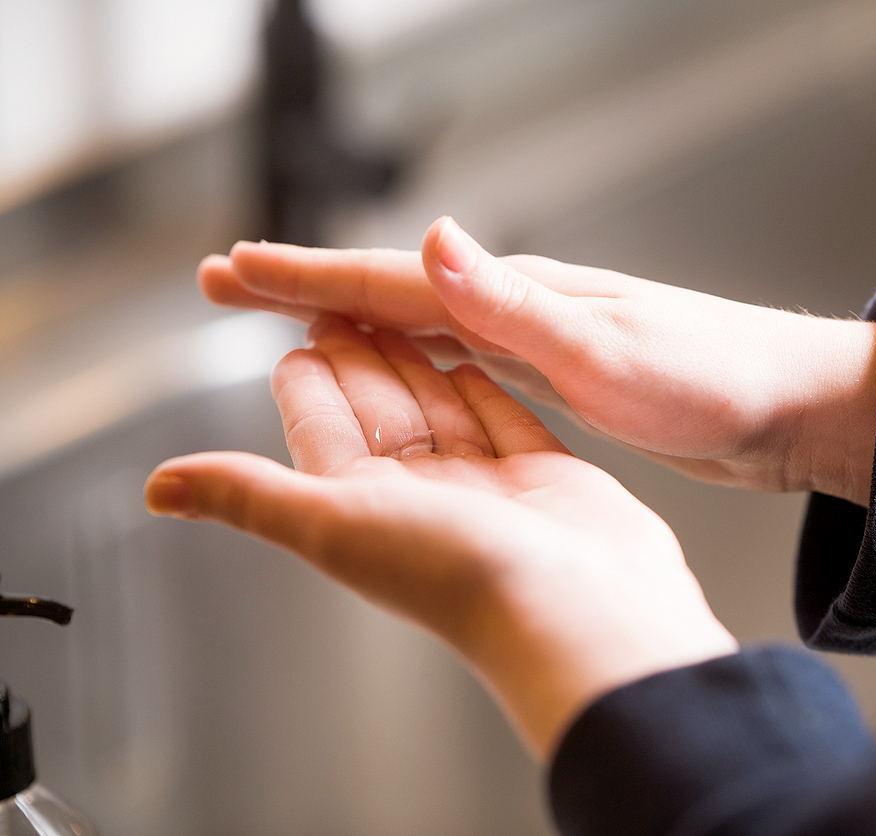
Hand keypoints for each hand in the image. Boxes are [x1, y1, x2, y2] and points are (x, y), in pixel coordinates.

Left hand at [144, 315, 736, 757]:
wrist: (577, 607)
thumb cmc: (458, 574)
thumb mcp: (333, 523)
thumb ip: (250, 494)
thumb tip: (160, 487)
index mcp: (367, 506)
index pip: (326, 430)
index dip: (307, 382)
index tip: (291, 334)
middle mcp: (423, 499)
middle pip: (381, 412)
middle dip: (360, 357)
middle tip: (342, 305)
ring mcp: (486, 488)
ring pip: (440, 410)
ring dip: (417, 363)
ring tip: (400, 316)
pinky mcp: (542, 478)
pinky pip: (506, 421)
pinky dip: (486, 390)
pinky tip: (475, 362)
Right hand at [199, 218, 875, 503]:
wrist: (788, 404)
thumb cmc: (716, 381)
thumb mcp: (609, 352)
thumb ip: (517, 308)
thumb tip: (431, 241)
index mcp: (523, 296)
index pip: (391, 279)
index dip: (305, 276)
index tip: (232, 269)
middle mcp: (524, 304)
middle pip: (392, 290)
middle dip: (307, 288)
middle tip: (231, 282)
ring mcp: (543, 335)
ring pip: (424, 322)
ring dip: (353, 320)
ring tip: (296, 321)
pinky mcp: (564, 372)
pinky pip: (464, 356)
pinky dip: (416, 354)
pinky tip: (407, 364)